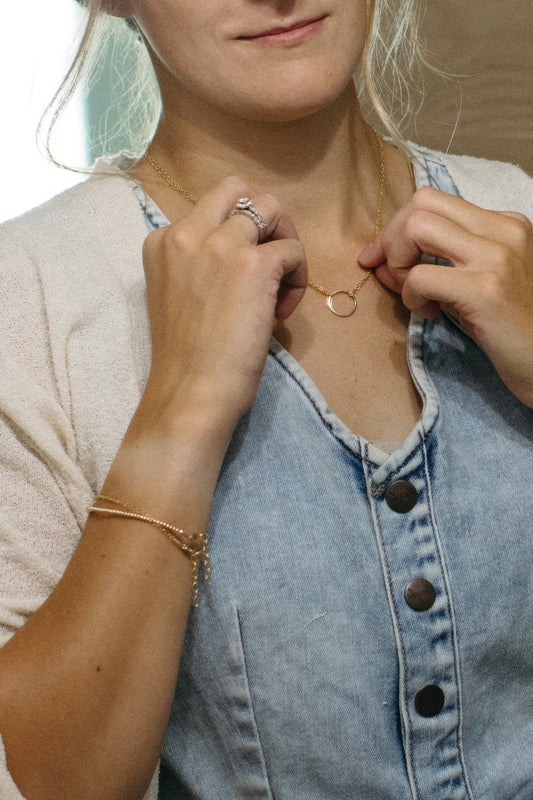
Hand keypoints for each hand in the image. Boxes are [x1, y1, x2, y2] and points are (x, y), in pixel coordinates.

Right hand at [139, 176, 306, 432]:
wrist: (189, 394)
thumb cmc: (184, 359)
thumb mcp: (177, 296)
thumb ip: (197, 267)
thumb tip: (244, 260)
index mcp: (161, 241)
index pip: (209, 210)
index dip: (233, 239)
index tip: (235, 281)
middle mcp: (185, 232)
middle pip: (238, 190)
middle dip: (262, 220)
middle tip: (269, 262)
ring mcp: (219, 244)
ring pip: (271, 208)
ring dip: (284, 242)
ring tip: (279, 286)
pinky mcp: (253, 264)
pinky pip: (292, 249)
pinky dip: (298, 276)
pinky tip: (281, 312)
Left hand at [358, 187, 532, 405]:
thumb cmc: (507, 328)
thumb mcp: (476, 282)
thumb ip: (439, 262)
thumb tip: (379, 257)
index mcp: (504, 224)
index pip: (434, 200)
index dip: (398, 227)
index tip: (383, 258)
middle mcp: (504, 231)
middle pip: (422, 203)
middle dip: (391, 238)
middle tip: (391, 274)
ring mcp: (496, 258)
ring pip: (417, 228)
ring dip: (399, 263)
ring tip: (414, 294)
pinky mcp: (485, 290)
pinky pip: (421, 277)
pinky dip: (410, 296)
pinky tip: (429, 314)